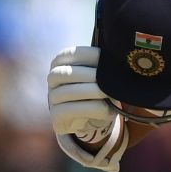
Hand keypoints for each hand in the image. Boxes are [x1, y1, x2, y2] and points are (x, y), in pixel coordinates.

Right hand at [48, 44, 127, 171]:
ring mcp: (52, 98)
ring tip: (107, 92)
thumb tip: (118, 58)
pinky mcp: (57, 116)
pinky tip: (105, 109)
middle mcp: (52, 79)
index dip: (88, 55)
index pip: (70, 54)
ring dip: (89, 91)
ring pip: (66, 92)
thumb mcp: (98, 75)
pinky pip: (70, 111)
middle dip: (88, 75)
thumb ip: (102, 65)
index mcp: (61, 62)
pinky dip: (89, 109)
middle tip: (109, 78)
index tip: (106, 57)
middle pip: (64, 74)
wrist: (89, 117)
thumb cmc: (96, 90)